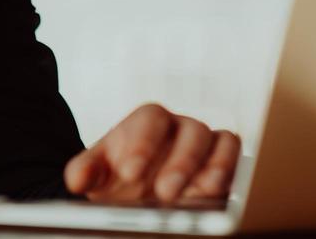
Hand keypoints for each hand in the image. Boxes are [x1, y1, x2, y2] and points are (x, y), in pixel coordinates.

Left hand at [64, 103, 239, 205]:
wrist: (140, 189)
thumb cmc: (123, 175)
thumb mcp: (100, 172)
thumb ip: (86, 171)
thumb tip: (77, 180)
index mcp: (149, 121)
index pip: (150, 119)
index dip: (142, 143)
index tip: (130, 172)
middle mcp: (183, 128)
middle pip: (190, 131)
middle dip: (180, 162)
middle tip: (165, 192)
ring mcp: (209, 145)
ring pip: (222, 142)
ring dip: (214, 167)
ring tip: (202, 191)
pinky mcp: (228, 165)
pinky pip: (238, 161)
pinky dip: (232, 175)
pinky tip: (219, 195)